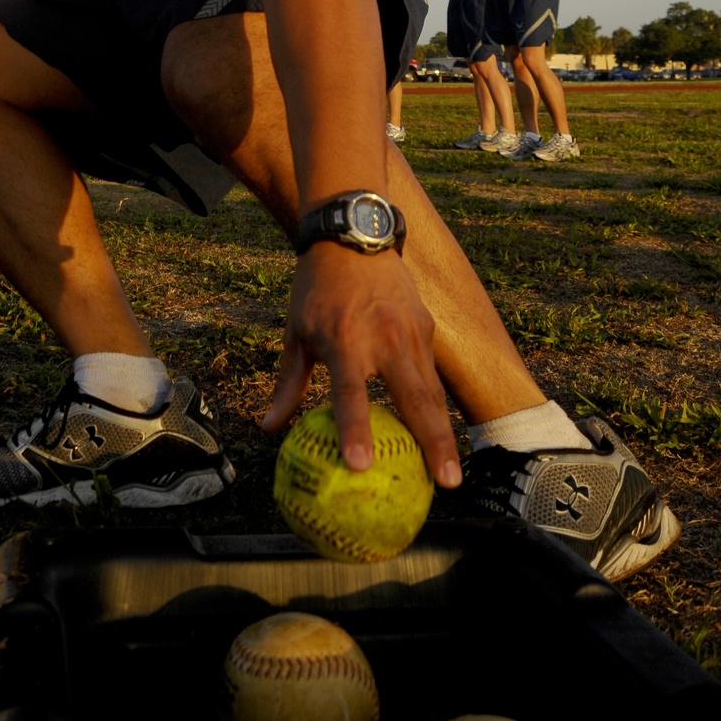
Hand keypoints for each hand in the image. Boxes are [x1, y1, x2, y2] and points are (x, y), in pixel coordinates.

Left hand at [262, 242, 461, 487]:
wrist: (354, 237)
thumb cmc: (317, 289)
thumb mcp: (296, 332)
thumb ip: (289, 383)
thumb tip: (269, 428)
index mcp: (345, 339)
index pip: (351, 393)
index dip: (355, 430)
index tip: (360, 466)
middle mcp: (385, 336)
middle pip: (415, 398)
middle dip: (433, 442)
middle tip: (444, 483)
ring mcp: (412, 331)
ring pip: (432, 390)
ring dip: (444, 432)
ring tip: (451, 472)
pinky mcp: (427, 326)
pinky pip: (433, 373)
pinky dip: (439, 406)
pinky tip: (443, 436)